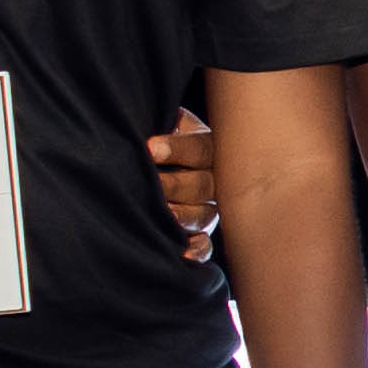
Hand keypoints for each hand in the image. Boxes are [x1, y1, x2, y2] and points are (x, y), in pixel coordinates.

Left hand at [151, 107, 222, 263]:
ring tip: (163, 214)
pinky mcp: (202, 232)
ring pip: (205, 214)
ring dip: (184, 215)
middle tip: (152, 182)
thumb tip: (155, 113)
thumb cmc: (166, 137)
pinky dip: (197, 250)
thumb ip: (168, 119)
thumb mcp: (172, 123)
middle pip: (203, 185)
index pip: (200, 148)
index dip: (178, 149)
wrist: (171, 161)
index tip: (150, 147)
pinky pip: (206, 245)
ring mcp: (212, 208)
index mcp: (211, 148)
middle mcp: (217, 180)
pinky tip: (183, 254)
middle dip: (176, 184)